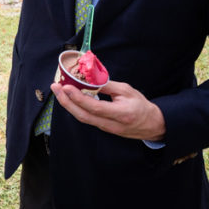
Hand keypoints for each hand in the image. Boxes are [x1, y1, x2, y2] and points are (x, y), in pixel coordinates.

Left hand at [51, 79, 165, 141]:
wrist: (152, 125)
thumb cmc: (141, 106)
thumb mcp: (127, 91)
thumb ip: (108, 85)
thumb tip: (90, 79)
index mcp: (120, 113)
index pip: (95, 107)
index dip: (78, 98)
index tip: (66, 87)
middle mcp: (111, 124)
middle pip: (83, 116)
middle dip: (66, 102)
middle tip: (55, 88)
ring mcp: (106, 128)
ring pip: (83, 118)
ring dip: (68, 105)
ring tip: (59, 91)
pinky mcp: (103, 128)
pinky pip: (87, 119)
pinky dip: (76, 108)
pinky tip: (70, 99)